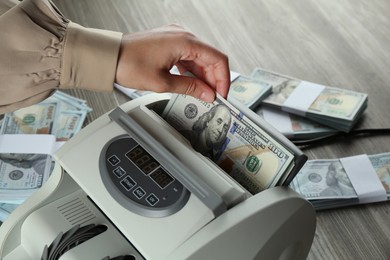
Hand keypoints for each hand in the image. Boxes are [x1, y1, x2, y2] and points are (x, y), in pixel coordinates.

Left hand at [115, 24, 229, 101]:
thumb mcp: (162, 82)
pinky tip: (191, 82)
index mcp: (184, 41)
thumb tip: (207, 93)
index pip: (217, 59)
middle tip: (212, 97)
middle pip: (210, 57)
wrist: (109, 56)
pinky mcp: (169, 42)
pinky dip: (193, 70)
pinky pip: (188, 55)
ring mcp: (175, 37)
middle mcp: (182, 35)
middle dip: (214, 79)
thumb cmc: (128, 63)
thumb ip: (189, 87)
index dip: (224, 79)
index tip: (222, 94)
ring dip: (204, 75)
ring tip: (202, 92)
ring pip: (200, 57)